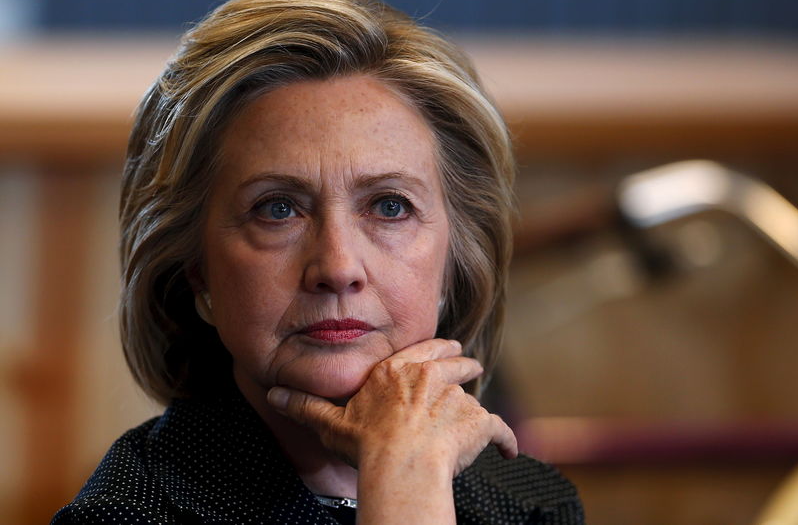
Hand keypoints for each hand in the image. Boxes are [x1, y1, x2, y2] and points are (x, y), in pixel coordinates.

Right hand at [266, 338, 517, 476]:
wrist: (400, 462)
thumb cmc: (365, 443)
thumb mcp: (330, 423)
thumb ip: (305, 406)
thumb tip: (274, 393)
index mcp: (398, 373)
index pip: (424, 352)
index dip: (439, 350)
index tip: (450, 347)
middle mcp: (431, 378)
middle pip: (455, 364)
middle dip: (465, 364)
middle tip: (474, 365)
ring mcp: (457, 399)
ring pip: (474, 399)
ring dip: (477, 407)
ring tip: (481, 415)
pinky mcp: (478, 423)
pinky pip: (499, 430)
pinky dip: (507, 441)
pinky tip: (511, 451)